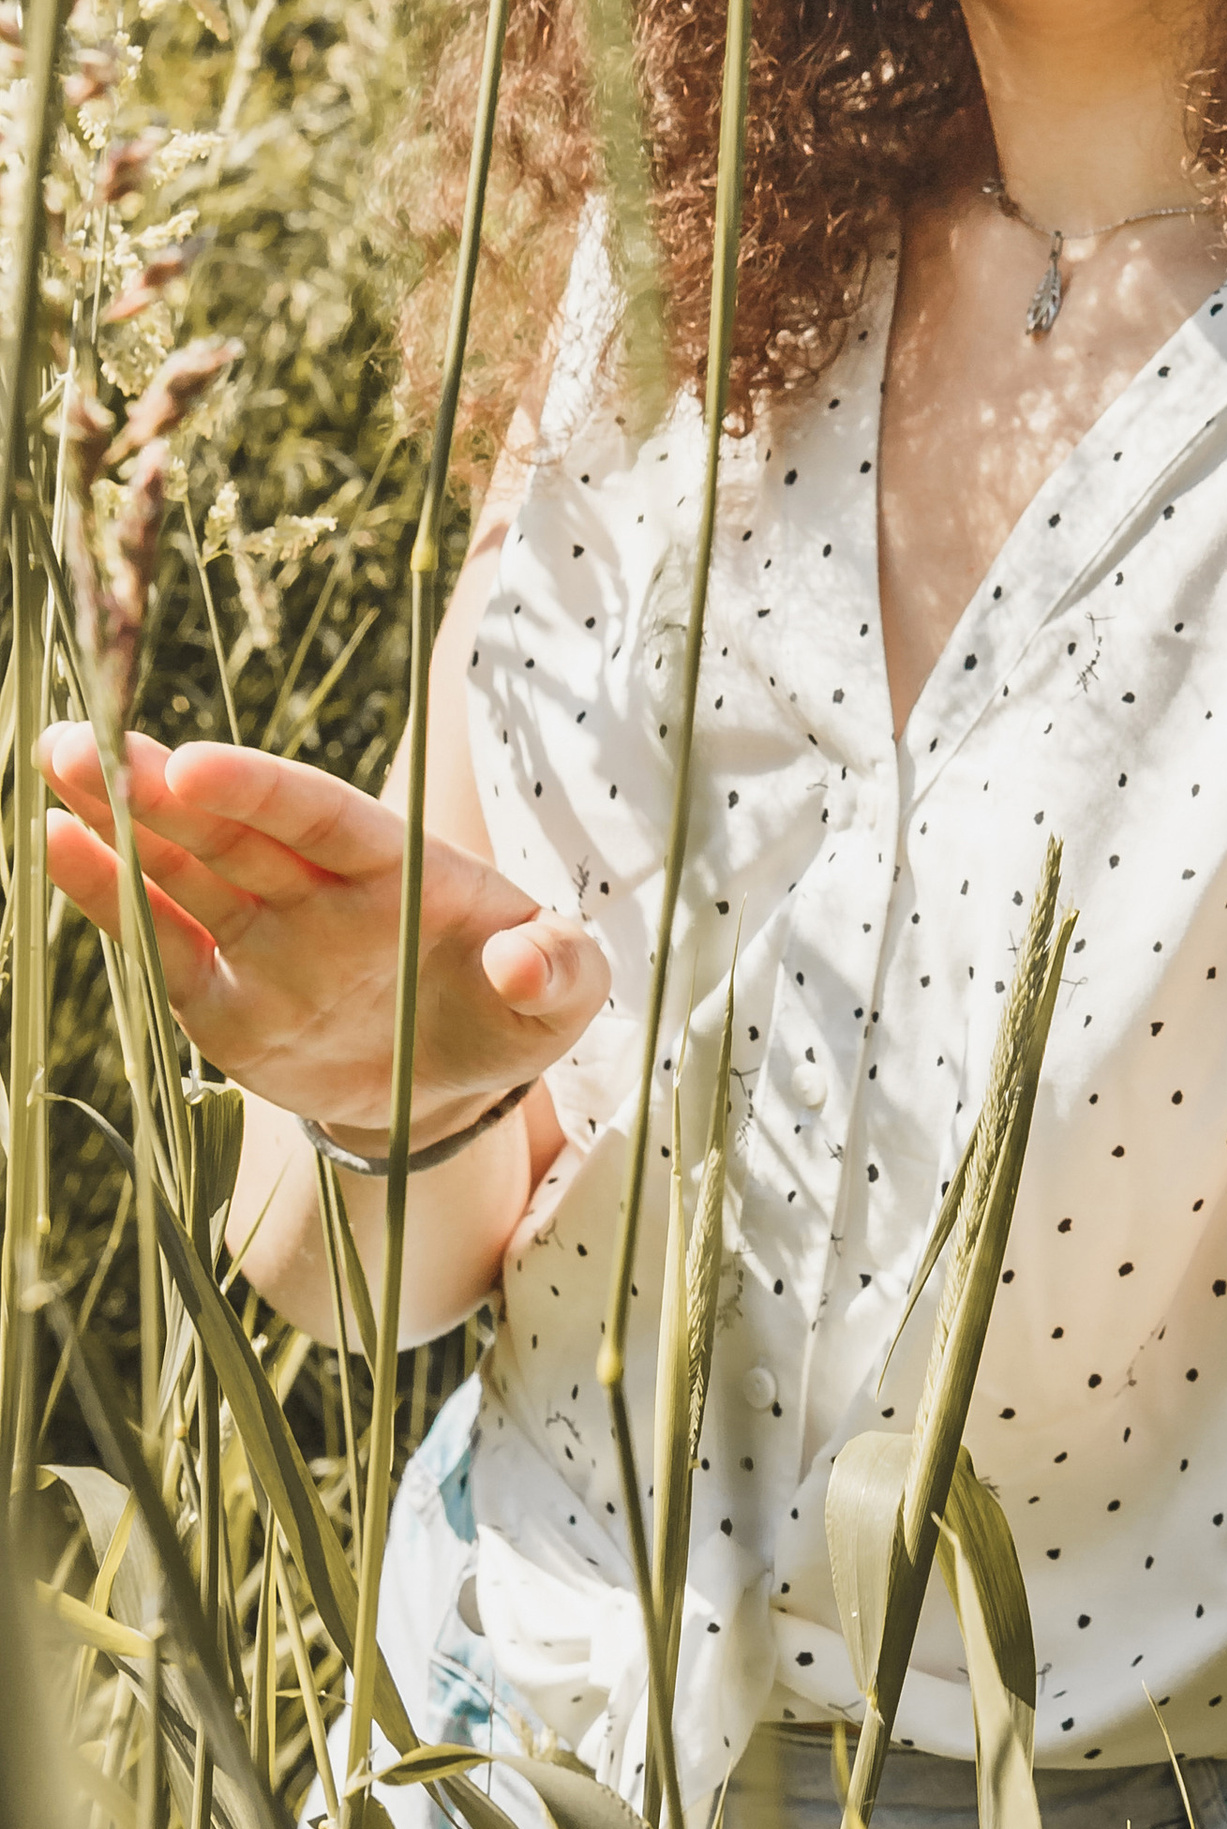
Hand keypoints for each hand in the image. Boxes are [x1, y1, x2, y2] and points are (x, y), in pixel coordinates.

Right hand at [38, 724, 609, 1153]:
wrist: (455, 1084)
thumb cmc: (518, 1013)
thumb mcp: (567, 997)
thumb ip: (562, 969)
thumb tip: (525, 961)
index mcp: (404, 867)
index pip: (324, 818)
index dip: (260, 789)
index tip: (192, 765)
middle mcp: (321, 889)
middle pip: (234, 828)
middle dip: (158, 787)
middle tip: (80, 744)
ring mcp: (265, 937)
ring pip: (185, 867)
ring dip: (119, 820)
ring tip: (58, 762)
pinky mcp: (223, 997)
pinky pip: (164, 943)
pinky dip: (112, 898)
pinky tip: (57, 844)